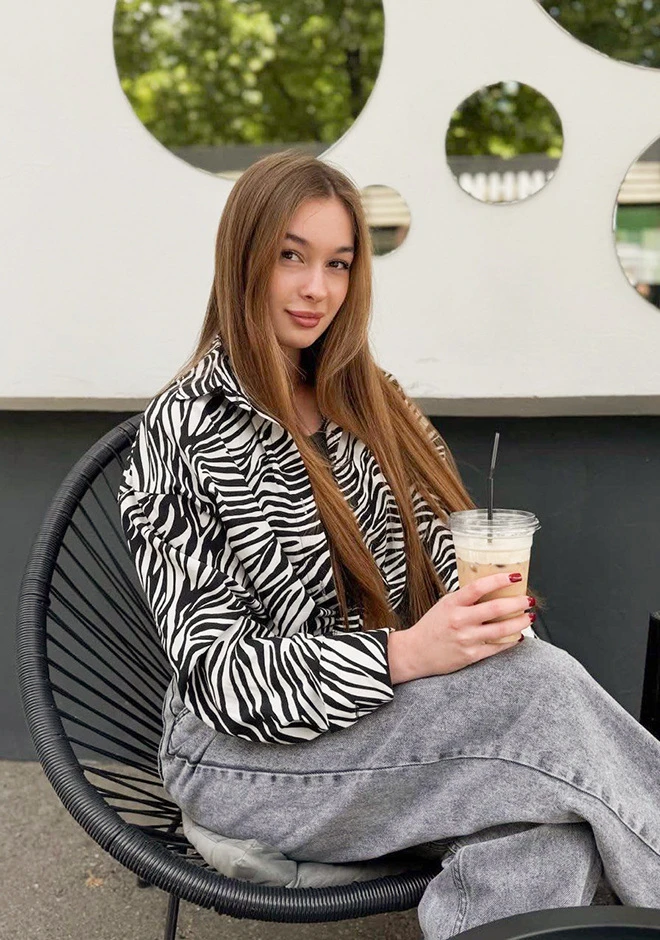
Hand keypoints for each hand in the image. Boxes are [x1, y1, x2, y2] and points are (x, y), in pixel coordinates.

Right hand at [387, 572, 534, 683]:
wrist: (415, 653)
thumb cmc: (431, 626)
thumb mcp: (444, 604)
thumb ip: (465, 598)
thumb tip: (492, 588)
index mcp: (452, 603)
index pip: (479, 587)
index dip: (499, 580)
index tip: (515, 576)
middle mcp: (460, 620)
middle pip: (496, 608)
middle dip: (518, 603)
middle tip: (528, 600)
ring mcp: (466, 639)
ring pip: (502, 629)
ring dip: (520, 622)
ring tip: (528, 617)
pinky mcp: (471, 655)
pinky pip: (497, 647)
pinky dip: (510, 640)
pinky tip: (517, 635)